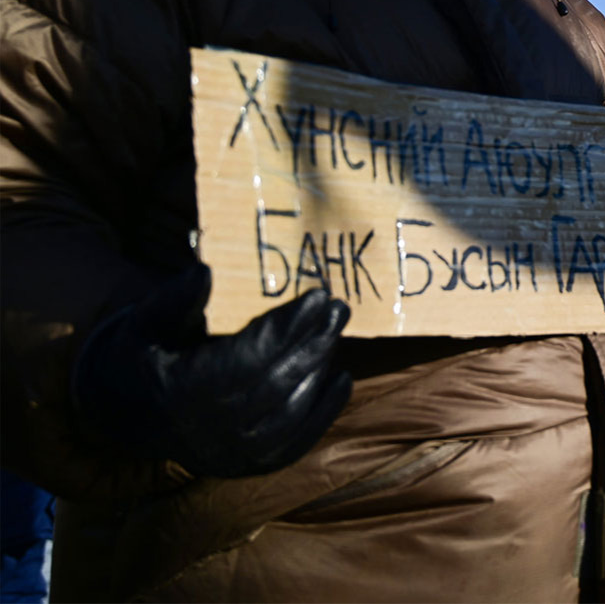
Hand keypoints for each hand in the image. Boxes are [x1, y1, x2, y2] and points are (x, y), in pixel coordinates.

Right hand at [72, 264, 351, 477]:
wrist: (130, 415)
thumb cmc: (145, 356)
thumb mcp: (146, 323)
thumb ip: (175, 299)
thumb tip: (206, 272)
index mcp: (180, 393)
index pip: (246, 359)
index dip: (286, 328)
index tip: (318, 296)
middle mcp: (207, 431)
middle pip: (275, 384)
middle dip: (311, 343)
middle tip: (339, 308)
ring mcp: (230, 455)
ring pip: (289, 414)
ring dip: (318, 370)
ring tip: (333, 331)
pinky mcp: (248, 466)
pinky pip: (294, 443)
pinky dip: (323, 413)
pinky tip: (340, 379)